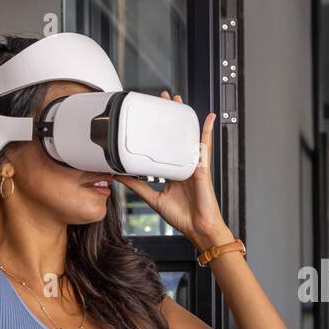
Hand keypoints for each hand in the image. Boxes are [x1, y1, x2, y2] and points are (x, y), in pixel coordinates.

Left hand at [115, 92, 229, 249]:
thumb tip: (119, 175)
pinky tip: (209, 117)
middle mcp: (184, 166)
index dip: (157, 134)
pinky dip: (207, 130)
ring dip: (184, 116)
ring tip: (177, 100)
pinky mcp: (202, 167)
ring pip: (188, 135)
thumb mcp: (153, 199)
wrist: (198, 228)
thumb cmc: (182, 217)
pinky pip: (204, 145)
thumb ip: (137, 186)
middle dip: (170, 118)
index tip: (149, 121)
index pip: (164, 148)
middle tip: (162, 100)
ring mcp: (194, 164)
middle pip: (176, 136)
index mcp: (173, 173)